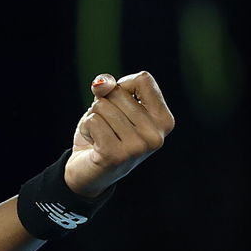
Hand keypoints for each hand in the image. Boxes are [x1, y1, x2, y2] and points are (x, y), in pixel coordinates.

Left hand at [64, 71, 175, 197]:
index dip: (121, 86)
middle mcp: (157, 135)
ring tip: (101, 136)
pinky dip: (86, 128)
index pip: (143, 79)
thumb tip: (102, 84)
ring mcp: (139, 147)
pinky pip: (92, 120)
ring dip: (93, 117)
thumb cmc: (104, 133)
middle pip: (118, 92)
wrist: (89, 171)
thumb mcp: (110, 104)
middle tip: (108, 128)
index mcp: (164, 120)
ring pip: (102, 106)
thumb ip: (110, 88)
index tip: (119, 106)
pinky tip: (94, 144)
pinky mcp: (117, 155)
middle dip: (103, 105)